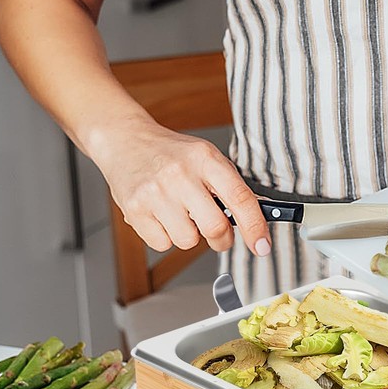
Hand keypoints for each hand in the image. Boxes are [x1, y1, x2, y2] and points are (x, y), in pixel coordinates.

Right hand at [90, 116, 271, 254]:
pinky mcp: (135, 210)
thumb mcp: (207, 159)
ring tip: (180, 213)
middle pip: (215, 227)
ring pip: (188, 241)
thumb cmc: (172, 154)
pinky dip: (166, 236)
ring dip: (189, 235)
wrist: (125, 142)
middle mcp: (180, 175)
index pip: (239, 198)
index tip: (262, 245)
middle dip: (222, 239)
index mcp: (205, 159)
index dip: (255, 227)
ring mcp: (155, 193)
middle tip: (218, 233)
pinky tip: (161, 215)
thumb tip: (260, 218)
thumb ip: (232, 187)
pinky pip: (163, 244)